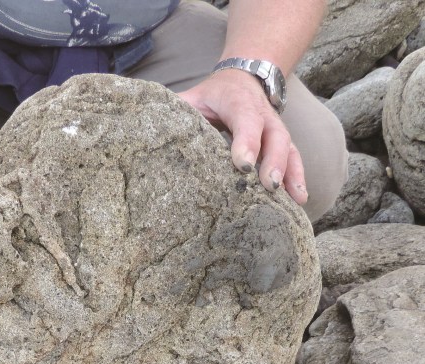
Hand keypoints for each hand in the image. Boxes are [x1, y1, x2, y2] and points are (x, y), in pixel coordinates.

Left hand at [178, 69, 307, 204]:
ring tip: (294, 200)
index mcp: (237, 103)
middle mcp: (262, 115)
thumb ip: (177, 110)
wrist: (243, 79)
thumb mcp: (193, 97)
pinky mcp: (282, 143)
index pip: (245, 120)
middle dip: (272, 161)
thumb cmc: (212, 95)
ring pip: (288, 149)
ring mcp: (275, 130)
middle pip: (274, 137)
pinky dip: (298, 178)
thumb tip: (147, 124)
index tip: (241, 164)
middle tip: (268, 185)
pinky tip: (299, 200)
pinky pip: (294, 159)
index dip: (246, 141)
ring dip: (291, 174)